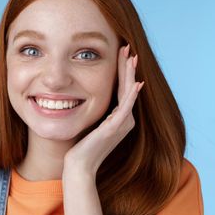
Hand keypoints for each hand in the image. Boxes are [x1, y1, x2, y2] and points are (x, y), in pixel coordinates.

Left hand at [63, 44, 143, 177]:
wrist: (79, 166)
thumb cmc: (81, 147)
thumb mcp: (90, 123)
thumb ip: (96, 111)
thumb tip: (87, 96)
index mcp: (119, 118)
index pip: (123, 88)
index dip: (123, 70)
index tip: (121, 53)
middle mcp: (124, 120)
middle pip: (128, 87)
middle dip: (127, 67)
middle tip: (127, 48)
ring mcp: (121, 125)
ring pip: (128, 94)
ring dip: (129, 74)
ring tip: (130, 57)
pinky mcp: (114, 129)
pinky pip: (125, 109)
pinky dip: (130, 96)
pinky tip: (135, 83)